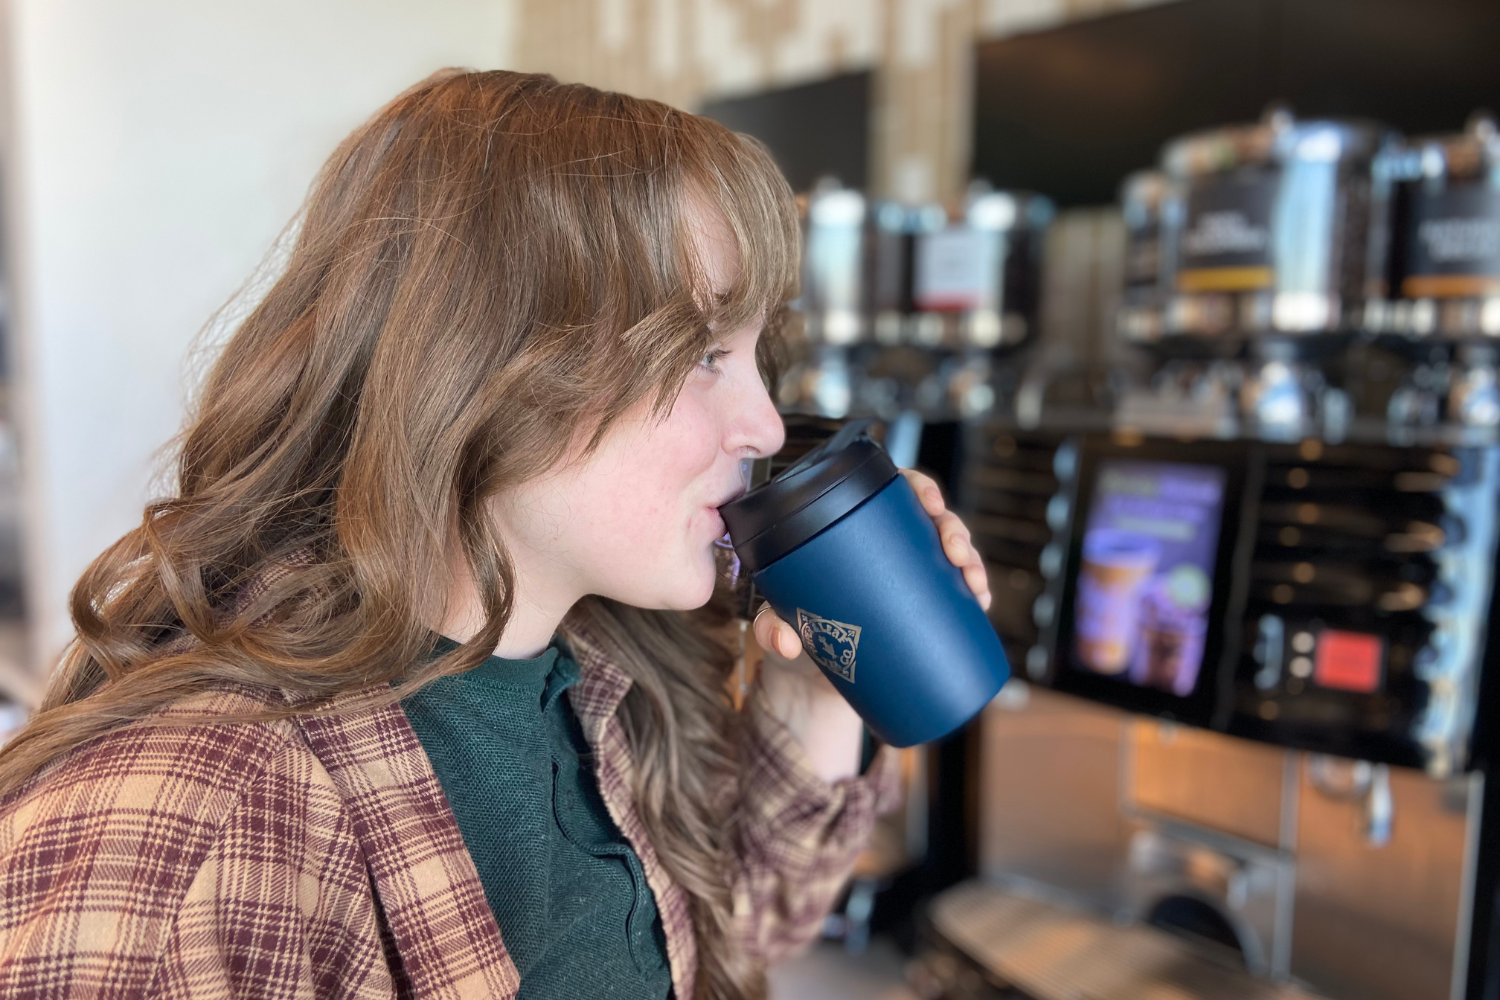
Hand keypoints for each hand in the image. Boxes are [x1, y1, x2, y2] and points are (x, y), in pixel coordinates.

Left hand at [751, 467, 991, 662]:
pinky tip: (982, 600)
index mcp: (849, 533)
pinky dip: (974, 594)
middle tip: (954, 550)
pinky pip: (955, 596)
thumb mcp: (773, 625)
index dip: (917, 487)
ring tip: (973, 580)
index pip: (888, 493)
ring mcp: (905, 583)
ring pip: (948, 557)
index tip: (931, 501)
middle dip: (953, 528)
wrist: (808, 687)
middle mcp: (882, 552)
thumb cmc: (791, 635)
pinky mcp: (919, 616)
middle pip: (927, 522)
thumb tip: (788, 642)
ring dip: (971, 560)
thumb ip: (769, 628)